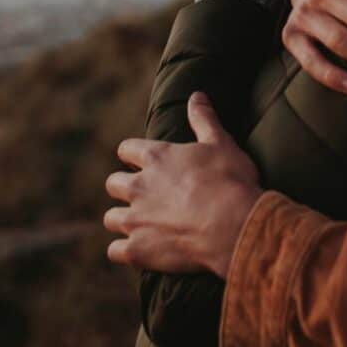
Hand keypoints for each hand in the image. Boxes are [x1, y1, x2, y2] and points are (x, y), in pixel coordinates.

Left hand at [104, 93, 262, 278]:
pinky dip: (125, 250)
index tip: (142, 161)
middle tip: (144, 195)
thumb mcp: (221, 143)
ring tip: (141, 224)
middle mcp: (138, 186)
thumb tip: (197, 95)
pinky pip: (115, 251)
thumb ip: (204, 119)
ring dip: (123, 220)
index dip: (133, 155)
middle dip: (124, 189)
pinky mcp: (138, 250)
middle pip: (113, 184)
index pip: (126, 150)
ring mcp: (135, 219)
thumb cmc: (230, 181)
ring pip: (111, 218)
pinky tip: (141, 250)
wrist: (235, 225)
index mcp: (156, 157)